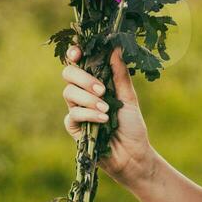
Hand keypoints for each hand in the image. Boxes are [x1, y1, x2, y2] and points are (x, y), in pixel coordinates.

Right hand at [62, 45, 153, 186]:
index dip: (75, 54)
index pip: (79, 63)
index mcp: (96, 82)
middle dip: (84, 78)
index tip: (78, 52)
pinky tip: (103, 119)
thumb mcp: (129, 97)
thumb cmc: (132, 125)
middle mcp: (83, 93)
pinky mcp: (73, 126)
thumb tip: (116, 47)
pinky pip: (73, 113)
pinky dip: (89, 114)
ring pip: (69, 93)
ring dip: (89, 99)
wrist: (132, 154)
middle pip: (68, 74)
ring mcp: (76, 109)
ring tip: (107, 109)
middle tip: (102, 90)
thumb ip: (120, 74)